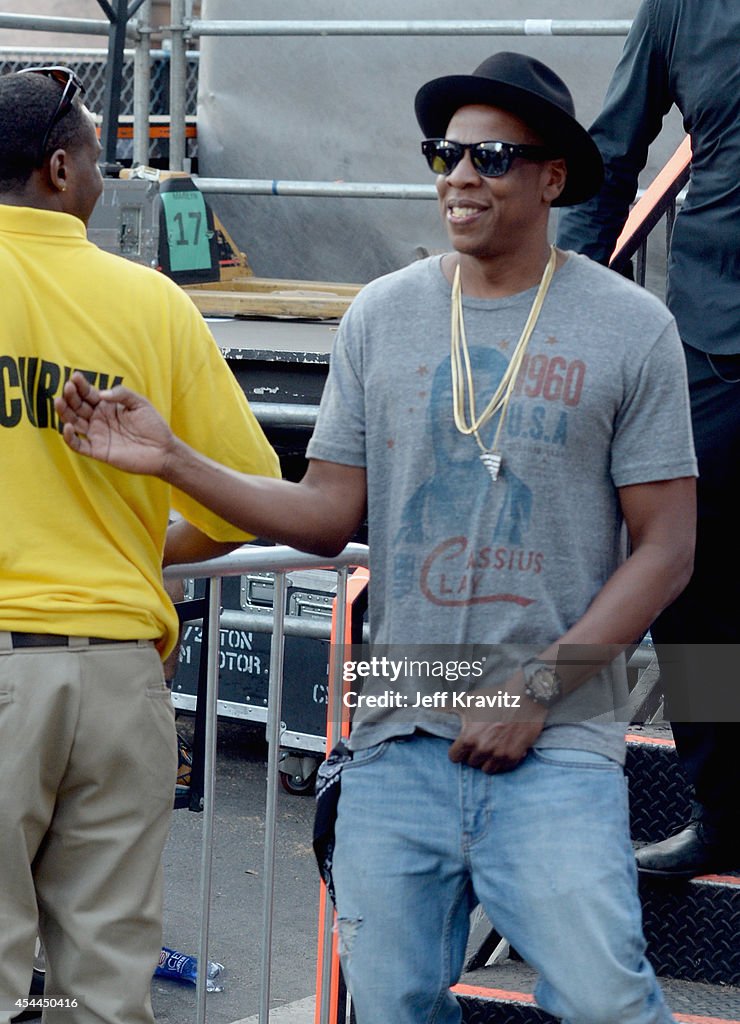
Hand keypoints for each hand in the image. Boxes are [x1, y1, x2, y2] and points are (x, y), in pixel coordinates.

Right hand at [55, 371, 174, 475]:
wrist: (163, 450)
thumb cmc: (153, 425)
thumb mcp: (140, 403)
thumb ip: (122, 394)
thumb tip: (101, 394)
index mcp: (107, 406)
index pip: (88, 394)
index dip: (80, 386)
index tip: (75, 377)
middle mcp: (98, 419)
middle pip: (77, 406)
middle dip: (70, 396)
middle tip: (68, 387)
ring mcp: (97, 435)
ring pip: (74, 422)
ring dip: (64, 413)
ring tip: (59, 401)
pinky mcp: (98, 451)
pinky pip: (78, 445)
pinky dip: (70, 437)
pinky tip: (67, 426)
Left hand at [448, 701, 546, 773]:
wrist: (525, 697)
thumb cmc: (494, 697)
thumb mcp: (467, 700)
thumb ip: (446, 708)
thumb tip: (429, 708)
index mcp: (469, 738)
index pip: (455, 757)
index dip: (457, 750)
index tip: (461, 745)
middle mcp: (484, 750)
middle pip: (471, 763)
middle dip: (472, 754)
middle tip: (478, 743)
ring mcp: (500, 755)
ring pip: (487, 769)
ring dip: (487, 760)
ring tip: (490, 748)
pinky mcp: (515, 756)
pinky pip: (503, 768)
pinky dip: (502, 762)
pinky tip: (502, 749)